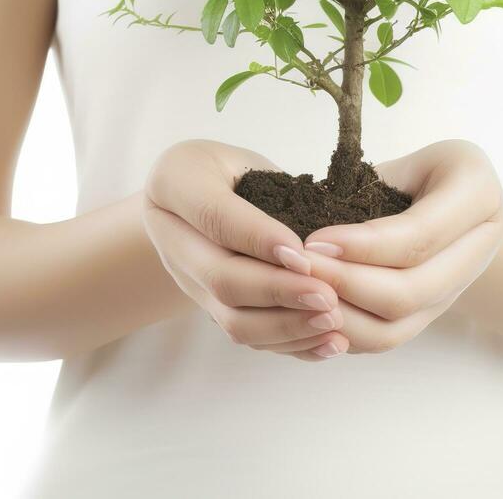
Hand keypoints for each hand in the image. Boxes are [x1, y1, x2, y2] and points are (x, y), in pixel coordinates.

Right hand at [142, 139, 347, 361]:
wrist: (201, 197)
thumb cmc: (235, 169)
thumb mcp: (248, 158)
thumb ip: (275, 187)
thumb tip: (325, 238)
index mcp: (174, 182)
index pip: (216, 217)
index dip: (259, 239)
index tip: (304, 255)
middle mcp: (170, 237)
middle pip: (221, 278)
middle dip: (279, 292)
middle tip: (328, 296)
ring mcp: (187, 280)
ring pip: (231, 320)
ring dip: (286, 326)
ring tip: (332, 320)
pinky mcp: (209, 308)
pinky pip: (247, 337)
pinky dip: (290, 344)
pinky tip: (328, 342)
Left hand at [301, 139, 502, 353]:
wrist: (462, 199)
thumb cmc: (427, 169)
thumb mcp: (408, 158)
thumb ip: (372, 184)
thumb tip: (310, 215)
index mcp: (477, 195)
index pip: (418, 235)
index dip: (364, 245)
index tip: (314, 240)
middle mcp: (479, 249)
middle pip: (410, 291)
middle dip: (346, 283)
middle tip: (298, 267)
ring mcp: (456, 290)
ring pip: (397, 328)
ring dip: (342, 316)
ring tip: (299, 293)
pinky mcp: (431, 314)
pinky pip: (387, 338)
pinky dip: (346, 332)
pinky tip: (312, 312)